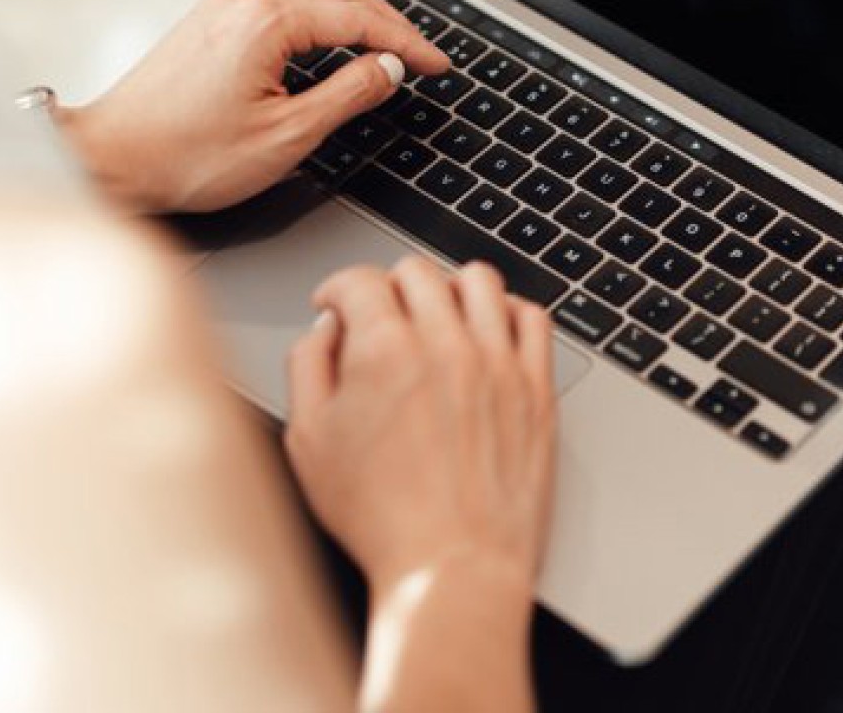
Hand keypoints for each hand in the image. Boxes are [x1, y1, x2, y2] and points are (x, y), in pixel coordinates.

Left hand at [63, 0, 448, 212]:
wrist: (109, 159)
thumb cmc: (185, 157)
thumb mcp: (284, 137)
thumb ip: (346, 96)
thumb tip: (386, 70)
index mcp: (265, 21)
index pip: (359, 17)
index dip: (405, 41)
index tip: (435, 65)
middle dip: (388, 20)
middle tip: (420, 55)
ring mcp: (222, 3)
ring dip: (353, 9)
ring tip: (383, 43)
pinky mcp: (209, 17)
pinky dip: (318, 11)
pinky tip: (328, 38)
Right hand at [285, 257, 557, 607]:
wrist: (451, 570)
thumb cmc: (381, 519)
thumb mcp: (310, 442)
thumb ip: (308, 370)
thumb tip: (324, 332)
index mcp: (384, 350)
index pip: (359, 279)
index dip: (337, 288)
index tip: (335, 304)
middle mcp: (444, 344)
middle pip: (417, 271)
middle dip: (388, 287)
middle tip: (380, 317)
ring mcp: (497, 362)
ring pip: (478, 280)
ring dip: (449, 289)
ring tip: (436, 316)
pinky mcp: (535, 388)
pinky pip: (531, 316)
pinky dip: (508, 311)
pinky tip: (489, 331)